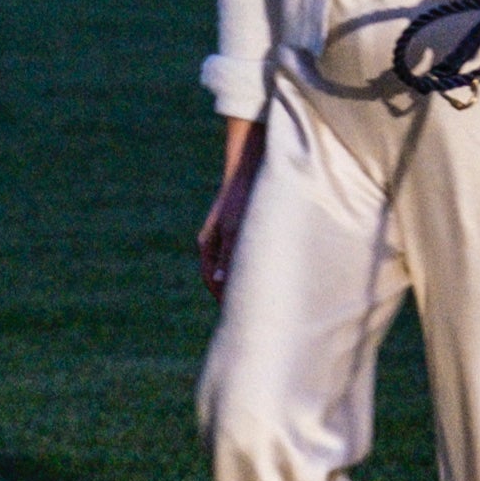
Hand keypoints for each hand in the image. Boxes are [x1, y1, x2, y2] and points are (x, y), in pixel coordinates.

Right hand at [197, 119, 265, 298]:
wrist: (250, 167)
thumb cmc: (241, 198)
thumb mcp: (235, 229)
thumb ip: (227, 256)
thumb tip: (221, 284)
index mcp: (206, 243)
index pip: (210, 280)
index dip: (225, 299)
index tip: (242, 313)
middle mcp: (214, 242)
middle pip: (221, 276)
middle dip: (236, 292)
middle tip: (257, 308)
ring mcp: (226, 236)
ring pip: (234, 267)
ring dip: (246, 279)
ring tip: (267, 293)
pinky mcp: (240, 231)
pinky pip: (244, 256)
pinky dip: (254, 266)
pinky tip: (272, 271)